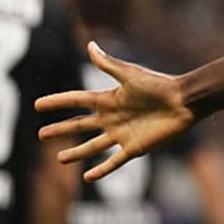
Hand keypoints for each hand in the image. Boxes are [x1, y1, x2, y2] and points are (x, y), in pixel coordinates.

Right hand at [35, 41, 196, 180]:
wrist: (186, 102)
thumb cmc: (160, 85)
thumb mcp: (130, 74)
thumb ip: (108, 64)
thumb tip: (90, 45)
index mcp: (110, 99)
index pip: (77, 101)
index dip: (57, 102)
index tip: (37, 104)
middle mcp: (113, 117)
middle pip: (80, 125)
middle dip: (61, 130)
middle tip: (41, 135)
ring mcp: (123, 134)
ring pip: (93, 146)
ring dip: (76, 153)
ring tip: (59, 159)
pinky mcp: (135, 148)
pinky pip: (115, 162)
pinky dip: (102, 170)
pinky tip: (87, 178)